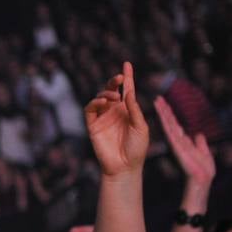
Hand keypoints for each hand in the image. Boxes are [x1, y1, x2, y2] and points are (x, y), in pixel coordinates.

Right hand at [85, 62, 149, 176]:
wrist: (124, 167)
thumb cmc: (137, 149)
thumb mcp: (141, 126)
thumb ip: (134, 109)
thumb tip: (127, 92)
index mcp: (128, 111)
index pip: (127, 90)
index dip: (127, 77)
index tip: (127, 64)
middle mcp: (115, 112)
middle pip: (111, 90)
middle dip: (114, 82)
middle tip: (118, 78)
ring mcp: (103, 118)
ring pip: (100, 98)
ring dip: (106, 94)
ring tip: (113, 97)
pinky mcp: (93, 126)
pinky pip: (90, 110)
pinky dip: (95, 103)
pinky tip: (103, 102)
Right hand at [154, 95, 214, 187]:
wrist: (202, 179)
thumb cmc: (203, 170)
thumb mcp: (205, 153)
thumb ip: (200, 144)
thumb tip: (199, 135)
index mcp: (183, 142)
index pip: (175, 126)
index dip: (170, 116)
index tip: (165, 105)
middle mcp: (178, 141)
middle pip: (169, 122)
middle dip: (164, 110)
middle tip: (157, 99)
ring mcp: (176, 142)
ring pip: (168, 124)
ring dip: (162, 112)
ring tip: (157, 101)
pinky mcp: (176, 145)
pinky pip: (169, 129)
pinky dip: (165, 119)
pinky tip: (162, 111)